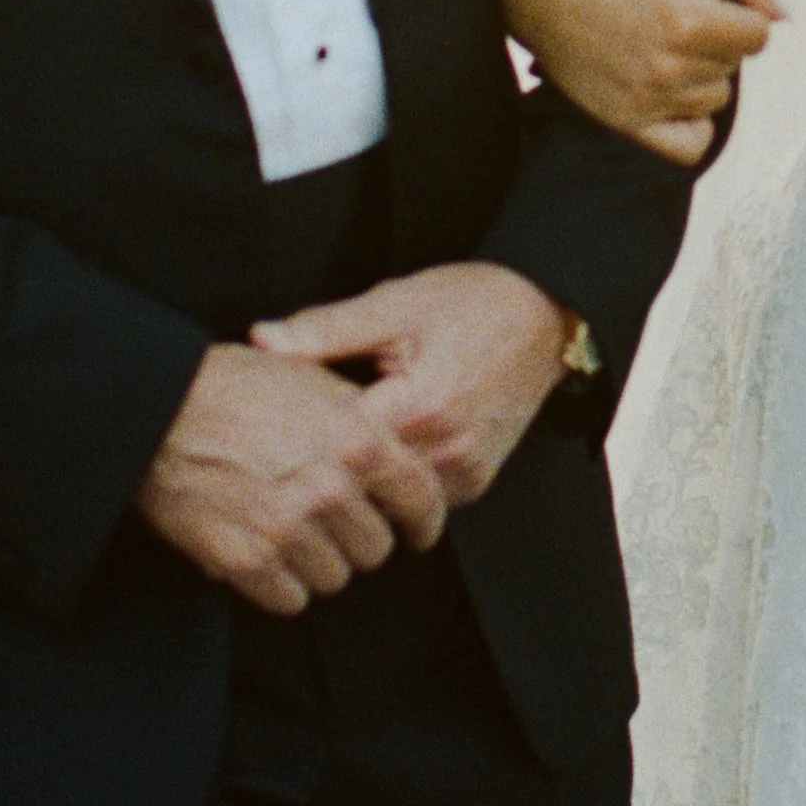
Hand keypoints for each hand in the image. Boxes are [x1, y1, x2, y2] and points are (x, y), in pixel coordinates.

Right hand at [136, 341, 448, 617]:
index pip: (422, 500)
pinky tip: (266, 555)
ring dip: (318, 563)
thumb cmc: (231, 384)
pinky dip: (281, 585)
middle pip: (377, 549)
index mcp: (359, 439)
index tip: (415, 530)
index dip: (423, 521)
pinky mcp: (247, 560)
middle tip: (331, 523)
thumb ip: (361, 417)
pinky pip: (290, 599)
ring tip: (291, 534)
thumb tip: (395, 448)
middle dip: (358, 538)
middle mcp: (331, 487)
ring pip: (336, 578)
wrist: (156, 406)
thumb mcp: (313, 378)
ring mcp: (288, 527)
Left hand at [257, 261, 574, 510]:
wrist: (547, 313)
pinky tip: (365, 467)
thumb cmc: (470, 301)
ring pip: (387, 503)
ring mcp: (466, 472)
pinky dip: (389, 489)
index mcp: (421, 405)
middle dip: (321, 481)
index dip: (297, 450)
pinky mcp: (475, 481)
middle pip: (361, 488)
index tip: (266, 448)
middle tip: (282, 472)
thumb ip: (324, 330)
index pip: (338, 452)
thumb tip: (259, 340)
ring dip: (356, 490)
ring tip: (318, 472)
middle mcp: (448, 449)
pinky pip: (417, 500)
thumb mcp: (394, 305)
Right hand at [497, 0, 778, 166]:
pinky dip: (692, 124)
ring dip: (702, 76)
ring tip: (663, 49)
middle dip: (718, 41)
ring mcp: (648, 100)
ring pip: (716, 100)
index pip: (759, 35)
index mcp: (688, 20)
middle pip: (735, 66)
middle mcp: (670, 67)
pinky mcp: (627, 123)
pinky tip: (675, 96)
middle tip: (675, 19)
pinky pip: (689, 145)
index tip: (712, 3)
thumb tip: (782, 16)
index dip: (741, 14)